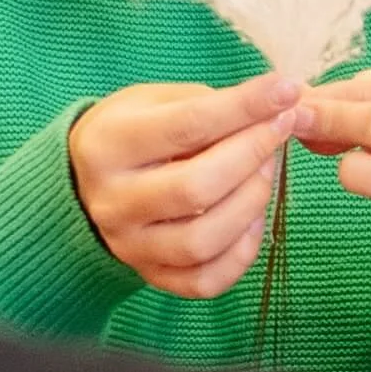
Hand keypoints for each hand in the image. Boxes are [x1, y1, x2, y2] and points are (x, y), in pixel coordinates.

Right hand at [69, 75, 304, 299]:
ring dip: (251, 202)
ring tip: (265, 171)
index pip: (187, 126)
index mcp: (108, 145)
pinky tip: (252, 218)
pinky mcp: (150, 275)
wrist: (85, 181)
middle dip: (252, 154)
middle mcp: (112, 201)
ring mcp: (129, 245)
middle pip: (196, 187)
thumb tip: (275, 108)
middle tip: (278, 129)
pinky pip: (205, 281)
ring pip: (202, 240)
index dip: (244, 108)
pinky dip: (242, 252)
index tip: (286, 90)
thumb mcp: (156, 101)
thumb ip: (209, 104)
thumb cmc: (133, 130)